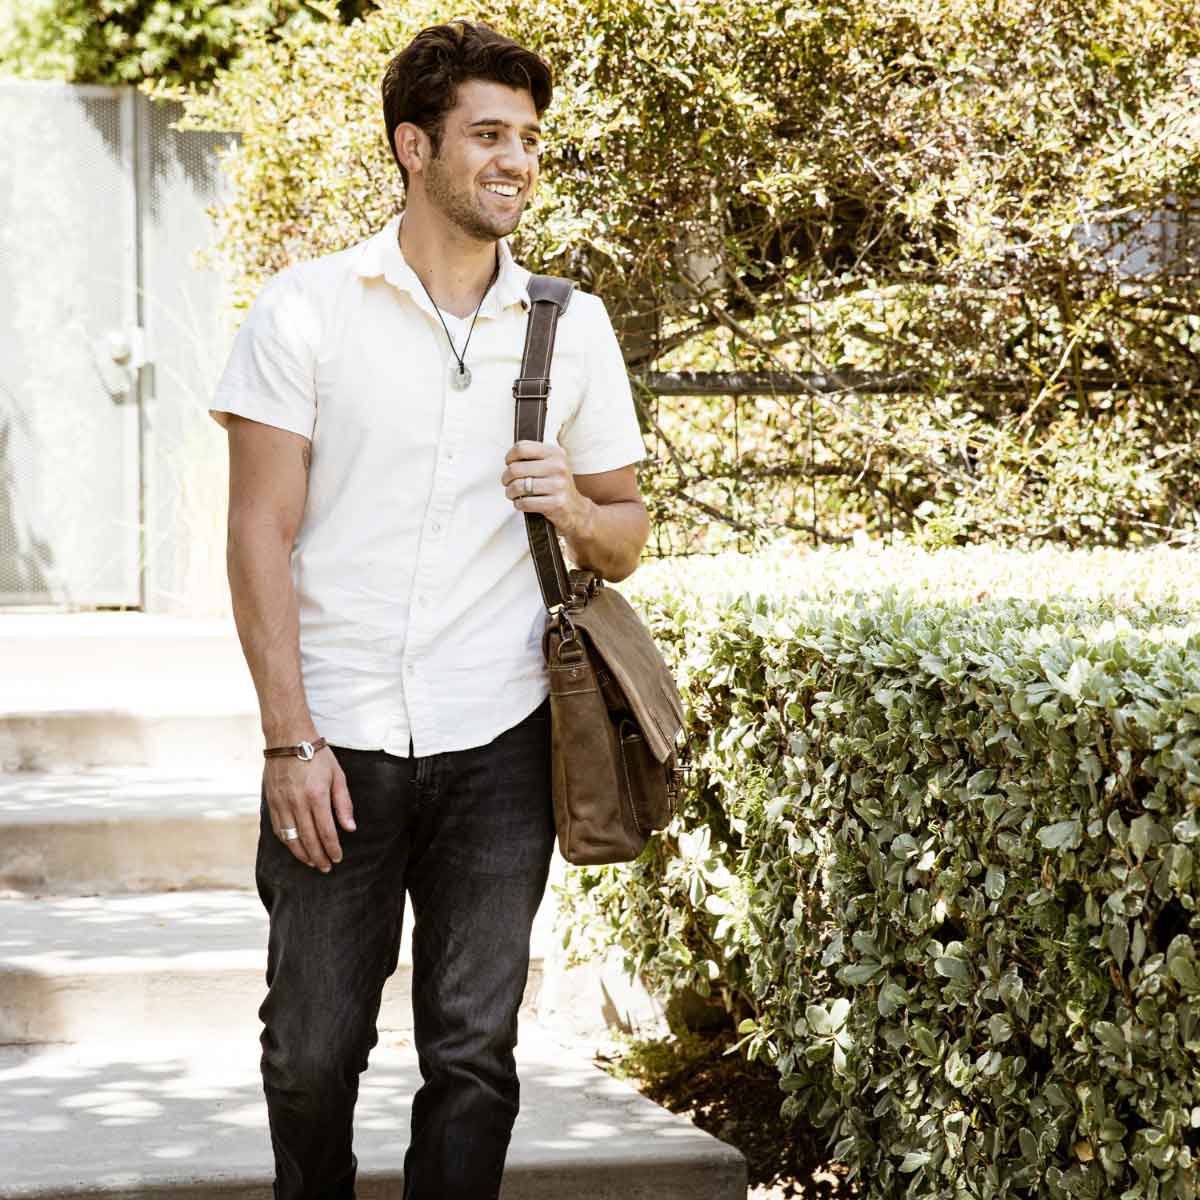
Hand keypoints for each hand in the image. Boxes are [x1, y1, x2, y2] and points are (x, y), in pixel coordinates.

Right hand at [263, 748, 354, 871]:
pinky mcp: (271, 801)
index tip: (338, 858)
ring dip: (301, 854)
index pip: (326, 831)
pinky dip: (287, 842)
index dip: (332, 848)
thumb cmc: (317, 755)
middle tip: (326, 868)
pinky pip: (279, 828)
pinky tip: (295, 848)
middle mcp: (297, 802)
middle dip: (318, 857)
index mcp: (317, 795)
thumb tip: (350, 828)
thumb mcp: (338, 775)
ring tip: (312, 863)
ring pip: (291, 838)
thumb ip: (343, 803)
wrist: (288, 738)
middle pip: (308, 839)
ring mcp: (281, 803)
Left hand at [501, 439, 590, 537]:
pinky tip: (521, 503)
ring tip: (513, 493)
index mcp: (555, 453)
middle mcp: (558, 466)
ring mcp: (559, 485)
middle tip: (507, 482)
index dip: (509, 457)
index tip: (509, 464)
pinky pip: (526, 503)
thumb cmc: (556, 485)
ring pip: (518, 486)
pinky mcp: (557, 503)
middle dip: (506, 478)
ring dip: (510, 492)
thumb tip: (509, 459)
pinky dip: (518, 504)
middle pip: (516, 468)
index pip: (522, 448)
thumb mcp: (550, 464)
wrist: (575, 508)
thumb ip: (532, 456)